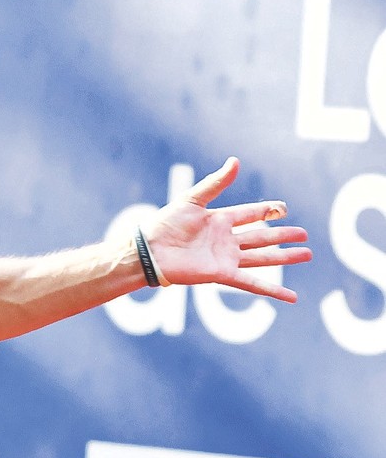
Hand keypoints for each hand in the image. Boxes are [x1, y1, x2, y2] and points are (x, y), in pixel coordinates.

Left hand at [142, 157, 311, 302]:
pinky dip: (272, 290)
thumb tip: (235, 161)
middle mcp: (226, 240)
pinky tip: (291, 296)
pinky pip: (252, 283)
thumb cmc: (165, 223)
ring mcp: (226, 258)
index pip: (251, 213)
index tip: (285, 208)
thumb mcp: (192, 199)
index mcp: (220, 219)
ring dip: (284, 257)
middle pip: (262, 236)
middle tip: (304, 234)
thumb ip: (215, 183)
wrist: (150, 250)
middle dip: (283, 235)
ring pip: (263, 257)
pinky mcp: (222, 274)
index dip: (268, 210)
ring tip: (307, 254)